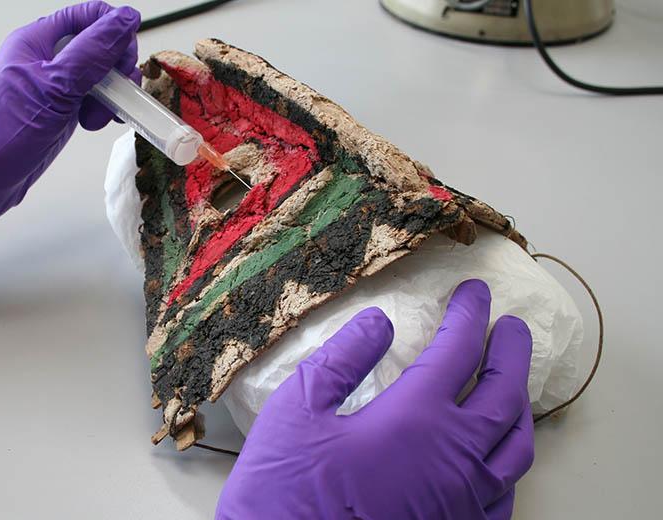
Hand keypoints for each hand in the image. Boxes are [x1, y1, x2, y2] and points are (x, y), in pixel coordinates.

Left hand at [0, 1, 140, 274]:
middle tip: (115, 94)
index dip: (114, 30)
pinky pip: (91, 99)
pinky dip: (101, 110)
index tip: (125, 61)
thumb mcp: (54, 87)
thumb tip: (124, 19)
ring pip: (98, 75)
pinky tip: (93, 125)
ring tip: (99, 117)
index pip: (88, 16)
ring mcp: (52, 87)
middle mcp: (45, 59)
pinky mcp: (57, 112)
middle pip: (98, 45)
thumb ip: (92, 52)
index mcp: (37, 40)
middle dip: (115, 68)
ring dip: (110, 93)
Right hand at [216, 279, 534, 519]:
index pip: (458, 351)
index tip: (474, 293)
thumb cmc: (285, 493)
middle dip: (513, 353)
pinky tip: (495, 458)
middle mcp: (455, 460)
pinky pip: (505, 497)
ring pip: (516, 449)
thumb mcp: (296, 411)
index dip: (469, 315)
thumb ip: (342, 360)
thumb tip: (377, 323)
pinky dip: (509, 465)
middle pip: (505, 394)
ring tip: (514, 387)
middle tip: (512, 328)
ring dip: (521, 407)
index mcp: (417, 420)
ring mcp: (464, 503)